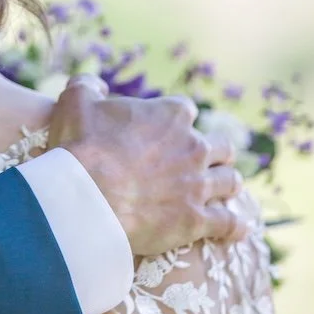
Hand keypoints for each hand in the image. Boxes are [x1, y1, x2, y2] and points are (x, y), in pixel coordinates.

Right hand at [50, 76, 245, 256]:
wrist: (86, 199)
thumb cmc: (81, 148)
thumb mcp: (75, 102)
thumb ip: (87, 85)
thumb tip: (95, 85)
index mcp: (171, 115)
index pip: (186, 110)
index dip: (175, 120)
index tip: (164, 131)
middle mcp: (193, 147)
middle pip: (221, 146)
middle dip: (214, 153)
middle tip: (200, 162)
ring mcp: (198, 185)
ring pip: (230, 182)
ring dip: (226, 184)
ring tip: (222, 191)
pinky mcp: (197, 220)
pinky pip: (229, 223)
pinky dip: (234, 226)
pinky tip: (237, 228)